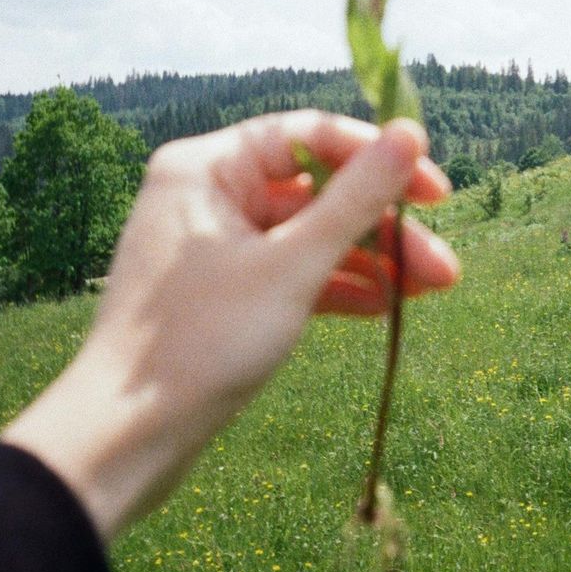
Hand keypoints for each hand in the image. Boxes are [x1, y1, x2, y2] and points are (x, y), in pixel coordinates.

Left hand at [1, 111, 458, 543]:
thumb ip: (356, 199)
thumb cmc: (200, 343)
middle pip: (316, 190)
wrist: (125, 439)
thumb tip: (410, 132)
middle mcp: (206, 195)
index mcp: (207, 167)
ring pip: (307, 236)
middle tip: (445, 268)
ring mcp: (211, 246)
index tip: (438, 194)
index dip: (379, 158)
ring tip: (428, 294)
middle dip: (383, 227)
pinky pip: (287, 271)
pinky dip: (333, 287)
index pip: (310, 135)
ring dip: (368, 261)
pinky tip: (382, 309)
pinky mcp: (219, 292)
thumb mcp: (293, 267)